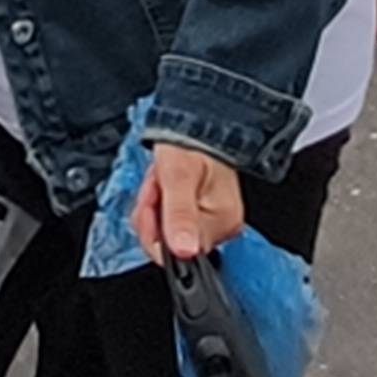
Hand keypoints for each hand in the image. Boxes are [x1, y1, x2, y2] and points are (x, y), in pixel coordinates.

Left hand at [133, 145, 245, 263]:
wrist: (197, 122)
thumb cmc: (191, 142)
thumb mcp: (178, 176)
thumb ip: (180, 215)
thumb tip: (185, 252)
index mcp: (224, 222)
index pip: (178, 254)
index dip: (156, 230)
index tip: (157, 198)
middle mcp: (222, 227)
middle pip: (169, 244)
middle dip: (153, 214)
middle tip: (158, 185)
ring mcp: (210, 222)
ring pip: (164, 234)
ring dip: (153, 207)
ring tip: (161, 181)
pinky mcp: (199, 215)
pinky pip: (168, 223)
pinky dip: (158, 204)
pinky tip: (164, 185)